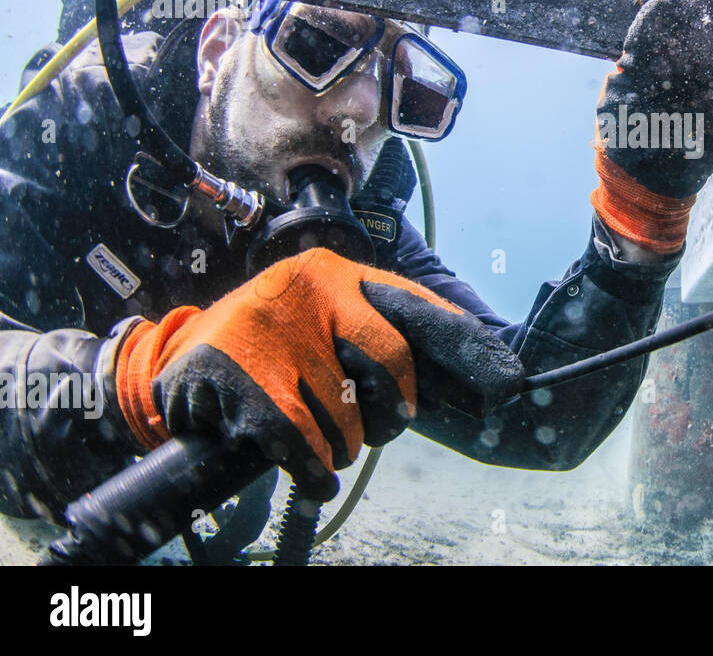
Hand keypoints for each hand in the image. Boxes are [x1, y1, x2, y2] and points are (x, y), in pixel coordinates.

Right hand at [112, 248, 522, 499]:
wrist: (175, 356)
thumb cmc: (274, 346)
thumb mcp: (326, 323)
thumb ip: (383, 338)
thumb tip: (469, 381)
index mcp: (338, 273)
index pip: (415, 309)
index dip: (461, 346)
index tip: (503, 380)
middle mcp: (306, 288)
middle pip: (389, 362)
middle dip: (393, 411)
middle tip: (380, 430)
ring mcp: (265, 327)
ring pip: (343, 411)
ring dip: (343, 444)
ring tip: (327, 443)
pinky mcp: (227, 373)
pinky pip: (296, 440)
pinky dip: (313, 468)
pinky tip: (315, 473)